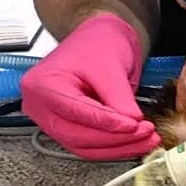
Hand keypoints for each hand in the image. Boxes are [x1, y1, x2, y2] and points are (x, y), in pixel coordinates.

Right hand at [19, 13, 159, 159]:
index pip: (76, 111)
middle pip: (77, 135)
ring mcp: (49, 119)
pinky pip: (87, 145)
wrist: (99, 38)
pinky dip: (112, 146)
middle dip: (115, 139)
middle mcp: (39, 105)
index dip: (107, 123)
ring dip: (117, 147)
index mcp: (42, 84)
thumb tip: (133, 123)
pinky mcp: (64, 128)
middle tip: (145, 134)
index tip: (134, 125)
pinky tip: (134, 141)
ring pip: (83, 146)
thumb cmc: (97, 43)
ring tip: (146, 140)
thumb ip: (119, 98)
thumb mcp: (110, 66)